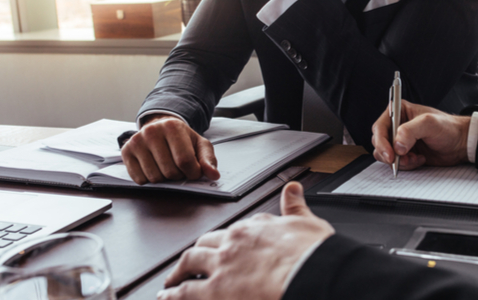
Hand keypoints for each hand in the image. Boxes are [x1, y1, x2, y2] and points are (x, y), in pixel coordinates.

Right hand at [121, 114, 218, 184]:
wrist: (161, 128)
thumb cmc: (181, 138)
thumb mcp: (200, 145)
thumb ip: (208, 160)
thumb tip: (213, 175)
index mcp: (173, 127)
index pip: (185, 161)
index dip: (193, 173)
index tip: (194, 171)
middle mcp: (152, 131)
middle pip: (169, 171)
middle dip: (178, 176)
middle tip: (179, 168)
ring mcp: (137, 141)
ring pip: (154, 177)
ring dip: (164, 179)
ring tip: (166, 166)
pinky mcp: (126, 151)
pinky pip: (139, 179)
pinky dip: (149, 180)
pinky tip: (153, 168)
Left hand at [158, 182, 334, 299]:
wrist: (309, 275)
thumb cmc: (311, 255)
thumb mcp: (307, 223)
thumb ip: (295, 206)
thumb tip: (293, 188)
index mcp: (255, 227)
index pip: (235, 229)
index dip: (228, 238)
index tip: (227, 243)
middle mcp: (233, 242)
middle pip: (206, 242)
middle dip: (197, 251)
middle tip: (191, 261)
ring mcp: (221, 266)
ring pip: (190, 262)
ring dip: (178, 271)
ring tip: (172, 280)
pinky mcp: (214, 291)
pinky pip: (185, 292)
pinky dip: (172, 294)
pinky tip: (166, 296)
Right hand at [371, 100, 470, 170]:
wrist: (460, 144)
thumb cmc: (448, 128)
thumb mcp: (429, 123)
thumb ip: (410, 131)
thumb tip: (396, 144)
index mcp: (399, 112)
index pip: (380, 127)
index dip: (381, 141)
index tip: (390, 154)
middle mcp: (396, 126)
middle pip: (379, 142)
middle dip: (389, 153)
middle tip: (401, 160)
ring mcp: (400, 141)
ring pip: (385, 155)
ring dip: (399, 161)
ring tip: (414, 158)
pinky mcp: (405, 154)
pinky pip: (396, 163)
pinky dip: (406, 165)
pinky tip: (420, 159)